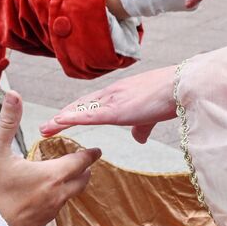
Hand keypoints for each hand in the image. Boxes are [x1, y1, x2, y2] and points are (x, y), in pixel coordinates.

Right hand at [0, 93, 100, 225]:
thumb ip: (8, 121)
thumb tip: (14, 94)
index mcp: (50, 176)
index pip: (80, 163)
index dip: (89, 155)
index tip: (97, 151)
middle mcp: (55, 196)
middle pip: (80, 182)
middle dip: (84, 171)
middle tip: (85, 164)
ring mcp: (47, 214)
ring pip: (67, 197)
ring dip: (69, 186)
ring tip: (63, 177)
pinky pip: (53, 210)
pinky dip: (55, 199)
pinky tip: (42, 196)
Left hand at [40, 66, 176, 142]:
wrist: (181, 86)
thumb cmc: (170, 98)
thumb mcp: (151, 114)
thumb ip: (142, 126)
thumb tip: (138, 139)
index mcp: (119, 94)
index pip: (91, 103)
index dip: (75, 111)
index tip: (62, 119)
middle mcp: (111, 94)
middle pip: (80, 106)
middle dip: (62, 116)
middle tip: (46, 127)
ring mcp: (112, 100)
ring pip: (80, 110)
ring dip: (61, 120)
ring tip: (45, 129)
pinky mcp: (116, 110)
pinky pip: (89, 115)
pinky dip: (72, 118)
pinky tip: (59, 122)